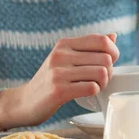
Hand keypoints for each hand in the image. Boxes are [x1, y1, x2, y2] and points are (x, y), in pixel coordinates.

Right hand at [0, 33, 118, 127]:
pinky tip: (87, 93)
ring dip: (103, 83)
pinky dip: (95, 91)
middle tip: (101, 80)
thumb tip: (113, 36)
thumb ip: (89, 47)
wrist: (25, 102)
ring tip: (95, 86)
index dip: (114, 52)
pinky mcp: (58, 90)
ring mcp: (58, 72)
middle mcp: (61, 55)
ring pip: (101, 73)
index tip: (110, 63)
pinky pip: (91, 87)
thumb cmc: (51, 80)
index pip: (101, 40)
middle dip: (109, 71)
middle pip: (105, 58)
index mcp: (65, 44)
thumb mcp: (67, 58)